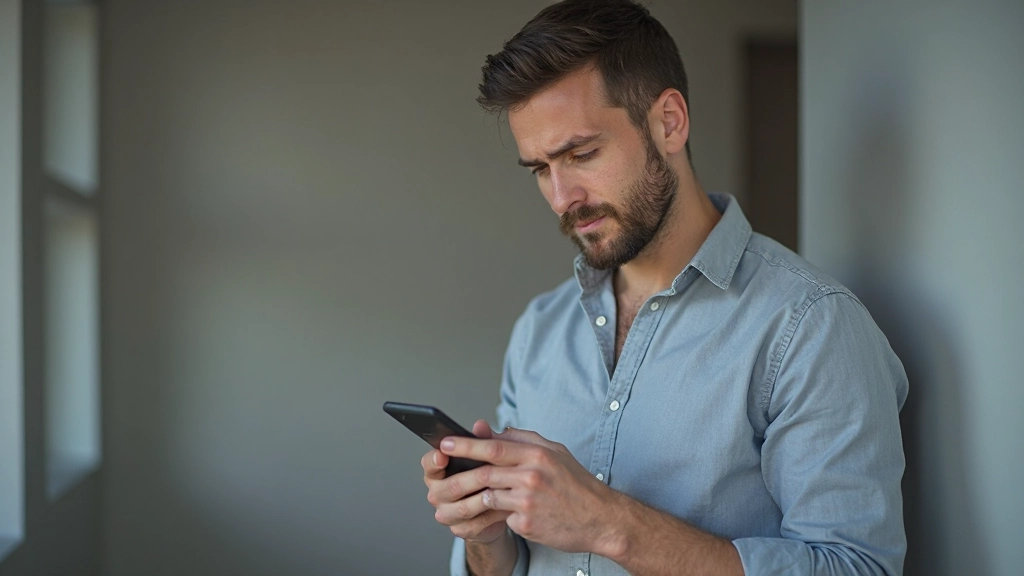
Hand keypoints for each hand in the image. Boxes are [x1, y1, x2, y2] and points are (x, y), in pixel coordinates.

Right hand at [421, 420, 510, 543]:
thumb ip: (481, 441)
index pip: (429, 464)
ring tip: (505, 488)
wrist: (492, 510)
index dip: (434, 460)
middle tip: (490, 470)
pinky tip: (508, 505)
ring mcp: (447, 513)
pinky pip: (478, 522)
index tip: (443, 454)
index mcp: (437, 471)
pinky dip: (495, 513)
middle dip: (473, 477)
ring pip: (465, 506)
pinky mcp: (461, 529)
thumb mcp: (484, 457)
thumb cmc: (485, 477)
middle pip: (452, 486)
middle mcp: (437, 493)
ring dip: (487, 496)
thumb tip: (480, 426)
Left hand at [439, 427, 619, 554]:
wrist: (601, 519)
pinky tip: (503, 515)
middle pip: (485, 472)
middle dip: (458, 473)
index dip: (466, 445)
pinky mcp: (527, 524)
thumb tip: (497, 431)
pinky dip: (500, 515)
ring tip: (461, 502)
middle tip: (438, 474)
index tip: (445, 442)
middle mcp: (532, 476)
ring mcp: (528, 501)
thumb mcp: (556, 453)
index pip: (493, 447)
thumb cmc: (577, 484)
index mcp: (538, 455)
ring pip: (488, 496)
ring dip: (475, 498)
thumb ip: (525, 440)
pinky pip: (502, 517)